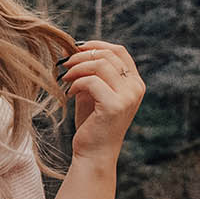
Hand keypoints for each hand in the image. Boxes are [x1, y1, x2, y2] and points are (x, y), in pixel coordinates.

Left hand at [59, 40, 144, 162]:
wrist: (93, 153)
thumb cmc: (92, 123)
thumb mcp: (92, 92)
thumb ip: (89, 72)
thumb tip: (71, 48)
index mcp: (134, 82)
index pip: (119, 51)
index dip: (96, 45)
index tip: (75, 48)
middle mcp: (136, 87)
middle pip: (108, 55)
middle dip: (81, 55)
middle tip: (64, 64)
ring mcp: (128, 96)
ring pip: (100, 65)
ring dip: (76, 68)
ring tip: (64, 78)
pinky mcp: (115, 106)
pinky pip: (91, 82)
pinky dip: (76, 83)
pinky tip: (69, 93)